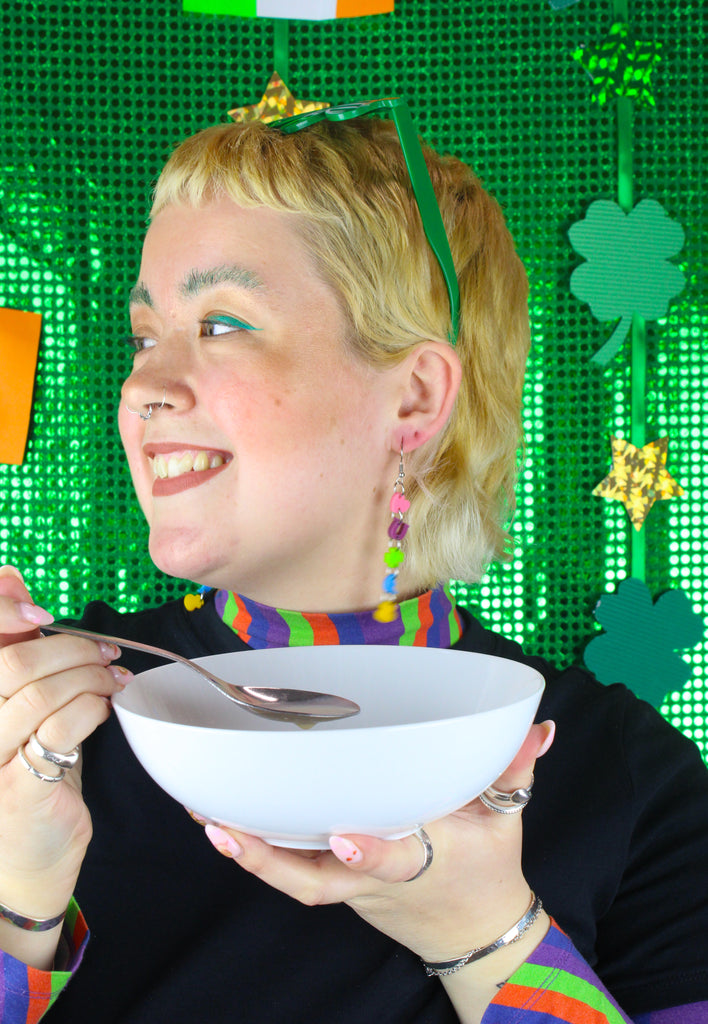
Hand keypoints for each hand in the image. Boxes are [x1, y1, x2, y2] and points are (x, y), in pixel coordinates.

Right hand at [0, 565, 130, 919]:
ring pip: (40, 692)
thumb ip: (15, 647)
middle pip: (13, 662)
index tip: (42, 615)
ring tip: (114, 679)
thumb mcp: (17, 704)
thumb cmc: (25, 773)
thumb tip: (11, 579)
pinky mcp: (18, 789)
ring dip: (90, 676)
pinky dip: (94, 707)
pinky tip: (107, 707)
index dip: (2, 609)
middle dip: (70, 647)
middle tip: (106, 652)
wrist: (26, 861)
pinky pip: (61, 729)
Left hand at [200, 719, 554, 962]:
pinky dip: (257, 849)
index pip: (396, 862)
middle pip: (316, 881)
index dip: (370, 855)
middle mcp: (376, 882)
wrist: (475, 934)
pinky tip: (223, 817)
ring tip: (203, 811)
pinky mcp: (338, 884)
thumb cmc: (488, 868)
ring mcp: (352, 888)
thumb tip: (537, 726)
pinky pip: (293, 869)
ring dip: (248, 850)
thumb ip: (513, 769)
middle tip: (221, 823)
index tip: (345, 839)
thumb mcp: (507, 819)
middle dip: (267, 858)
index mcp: (424, 862)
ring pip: (294, 877)